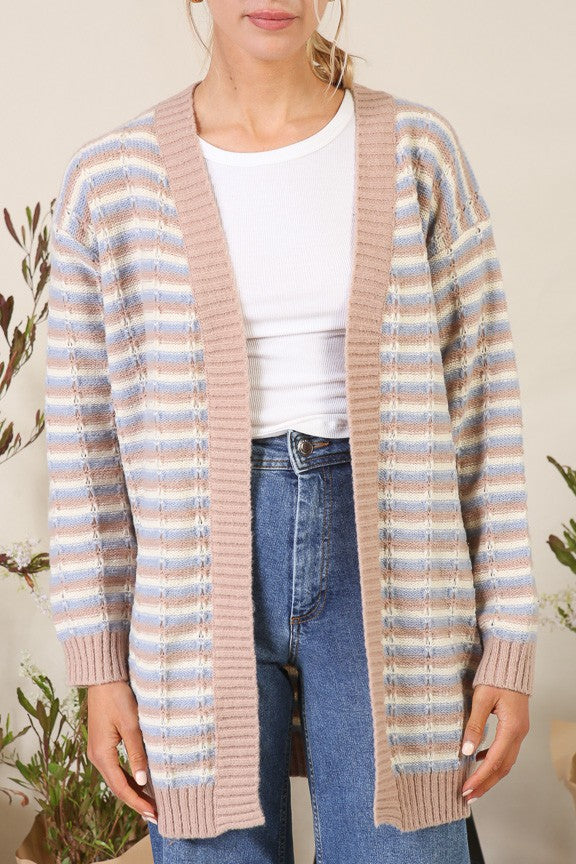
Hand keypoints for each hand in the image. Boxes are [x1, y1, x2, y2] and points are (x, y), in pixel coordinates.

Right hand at [86, 681, 157, 822]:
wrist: (104, 678)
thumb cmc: (118, 697)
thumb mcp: (131, 725)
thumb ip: (137, 754)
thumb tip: (143, 782)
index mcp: (102, 755)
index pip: (121, 788)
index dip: (137, 803)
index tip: (153, 814)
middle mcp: (97, 756)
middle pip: (117, 786)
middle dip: (136, 801)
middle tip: (155, 815)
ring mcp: (98, 750)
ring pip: (116, 778)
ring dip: (133, 790)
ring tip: (150, 802)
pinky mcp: (103, 743)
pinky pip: (116, 767)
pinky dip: (128, 777)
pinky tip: (140, 781)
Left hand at [460, 684, 529, 801]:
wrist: (511, 661)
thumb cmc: (496, 676)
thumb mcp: (482, 699)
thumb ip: (475, 725)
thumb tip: (466, 751)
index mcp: (512, 728)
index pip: (495, 761)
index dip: (480, 778)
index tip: (466, 790)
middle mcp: (519, 733)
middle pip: (503, 767)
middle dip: (486, 784)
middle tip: (468, 796)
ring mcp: (519, 731)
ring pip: (506, 761)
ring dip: (490, 775)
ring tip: (473, 785)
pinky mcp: (516, 726)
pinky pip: (506, 750)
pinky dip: (493, 760)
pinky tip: (479, 759)